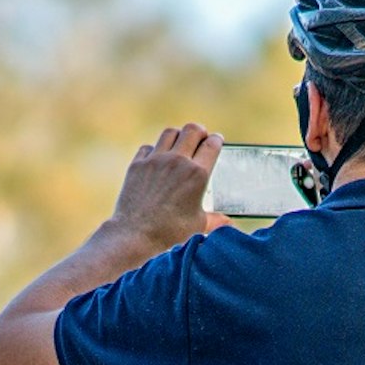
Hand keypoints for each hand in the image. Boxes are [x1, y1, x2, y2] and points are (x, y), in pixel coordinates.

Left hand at [110, 124, 221, 250]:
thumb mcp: (198, 225)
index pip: (212, 144)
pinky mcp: (138, 164)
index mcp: (197, 174)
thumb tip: (229, 224)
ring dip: (178, 135)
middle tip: (200, 137)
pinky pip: (149, 147)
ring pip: (170, 133)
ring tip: (180, 143)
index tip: (216, 140)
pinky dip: (155, 150)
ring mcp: (156, 160)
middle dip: (200, 132)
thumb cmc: (170, 231)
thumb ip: (215, 220)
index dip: (216, 140)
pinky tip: (157, 158)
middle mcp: (177, 161)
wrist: (135, 234)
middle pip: (193, 130)